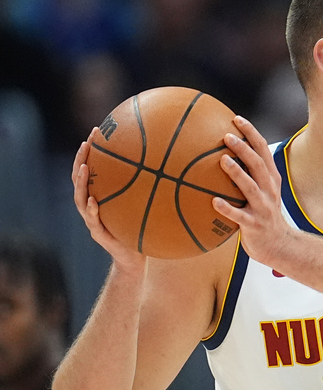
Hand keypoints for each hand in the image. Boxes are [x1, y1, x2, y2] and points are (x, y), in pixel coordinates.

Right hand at [71, 133, 146, 273]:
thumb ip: (151, 188)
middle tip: (88, 142)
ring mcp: (93, 220)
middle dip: (82, 159)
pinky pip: (93, 222)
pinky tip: (95, 202)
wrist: (135, 258)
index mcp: (103, 196)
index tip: (98, 131)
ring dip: (81, 182)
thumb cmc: (143, 228)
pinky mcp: (99, 235)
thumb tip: (175, 163)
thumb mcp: (147, 205)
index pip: (94, 169)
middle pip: (81, 179)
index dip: (92, 151)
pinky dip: (93, 211)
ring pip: (80, 199)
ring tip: (84, 168)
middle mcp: (93, 205)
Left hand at [213, 116, 292, 266]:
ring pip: (250, 187)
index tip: (236, 119)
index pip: (263, 150)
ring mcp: (263, 207)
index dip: (251, 133)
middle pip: (258, 164)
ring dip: (237, 173)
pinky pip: (239, 216)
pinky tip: (213, 201)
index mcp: (271, 179)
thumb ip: (248, 174)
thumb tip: (221, 154)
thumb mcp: (262, 192)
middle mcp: (269, 190)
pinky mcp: (254, 225)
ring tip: (222, 161)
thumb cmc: (263, 215)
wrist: (278, 244)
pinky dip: (227, 208)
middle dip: (244, 148)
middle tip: (226, 136)